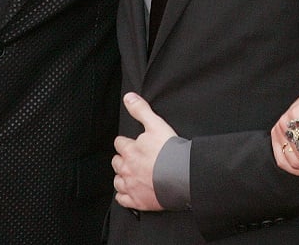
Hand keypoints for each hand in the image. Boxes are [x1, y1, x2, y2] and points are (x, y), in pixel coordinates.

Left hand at [112, 93, 174, 210]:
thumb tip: (128, 97)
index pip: (120, 143)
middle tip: (134, 158)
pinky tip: (130, 191)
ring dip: (122, 176)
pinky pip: (122, 199)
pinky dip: (124, 195)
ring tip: (132, 174)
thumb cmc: (170, 151)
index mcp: (129, 150)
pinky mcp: (136, 200)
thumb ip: (140, 110)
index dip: (126, 142)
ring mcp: (131, 185)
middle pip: (116, 162)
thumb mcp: (156, 124)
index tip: (132, 143)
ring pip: (117, 180)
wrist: (181, 176)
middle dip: (123, 159)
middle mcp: (126, 168)